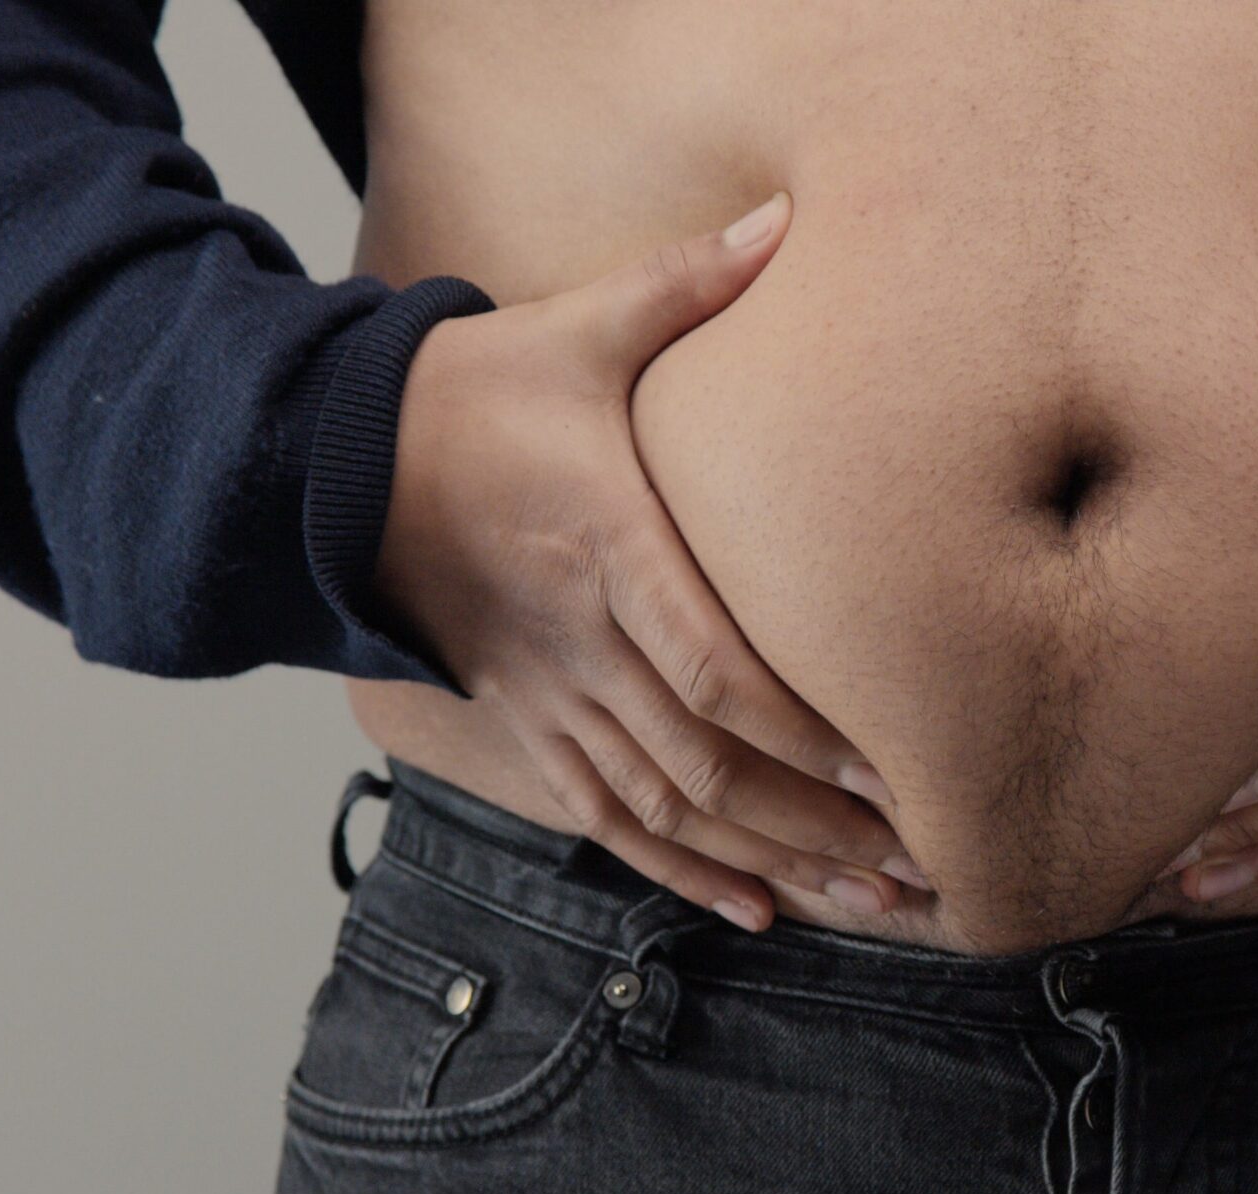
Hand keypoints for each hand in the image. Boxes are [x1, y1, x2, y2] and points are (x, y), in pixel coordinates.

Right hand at [374, 193, 924, 931]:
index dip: (802, 732)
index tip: (892, 772)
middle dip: (820, 825)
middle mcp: (580, 644)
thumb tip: (783, 218)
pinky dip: (683, 872)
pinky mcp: (528, 725)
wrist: (333, 467)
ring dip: (774, 863)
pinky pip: (609, 820)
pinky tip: (754, 911)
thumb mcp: (577, 331)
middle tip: (923, 866)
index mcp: (606, 549)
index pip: (714, 666)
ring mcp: (549, 697)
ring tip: (873, 903)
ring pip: (670, 808)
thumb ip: (686, 285)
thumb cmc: (470, 396)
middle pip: (710, 763)